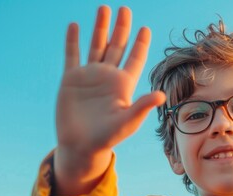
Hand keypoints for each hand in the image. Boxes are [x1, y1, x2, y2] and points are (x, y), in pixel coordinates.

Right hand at [57, 6, 164, 155]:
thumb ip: (142, 107)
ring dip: (100, 27)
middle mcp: (108, 76)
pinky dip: (73, 40)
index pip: (135, 59)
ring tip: (103, 8)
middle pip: (117, 46)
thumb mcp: (127, 122)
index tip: (145, 29)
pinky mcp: (71, 79)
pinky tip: (75, 26)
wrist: (81, 145)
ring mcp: (90, 76)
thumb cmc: (107, 137)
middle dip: (122, 28)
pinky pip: (72, 55)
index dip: (140, 44)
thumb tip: (161, 95)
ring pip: (96, 45)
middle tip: (125, 9)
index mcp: (124, 84)